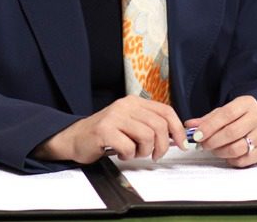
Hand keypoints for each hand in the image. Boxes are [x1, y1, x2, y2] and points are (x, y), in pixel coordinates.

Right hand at [33, 96, 187, 163]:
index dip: (178, 129)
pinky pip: (129, 147)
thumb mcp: (130, 124)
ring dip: (143, 151)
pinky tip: (120, 153)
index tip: (182, 144)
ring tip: (133, 152)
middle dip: (161, 146)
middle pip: (159, 126)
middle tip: (154, 155)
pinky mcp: (104, 130)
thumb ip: (150, 125)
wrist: (75, 138)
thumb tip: (175, 136)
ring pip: (147, 136)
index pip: (166, 111)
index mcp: (134, 102)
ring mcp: (114, 116)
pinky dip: (128, 155)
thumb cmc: (105, 134)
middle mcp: (125, 105)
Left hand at [185, 95, 256, 167]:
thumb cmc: (239, 118)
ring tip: (213, 149)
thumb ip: (206, 119)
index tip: (197, 135)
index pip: (227, 114)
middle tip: (202, 145)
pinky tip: (226, 155)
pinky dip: (231, 160)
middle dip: (213, 141)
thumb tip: (189, 125)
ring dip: (220, 152)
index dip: (209, 126)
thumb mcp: (224, 112)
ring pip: (238, 148)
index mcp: (247, 103)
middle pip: (232, 132)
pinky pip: (244, 160)